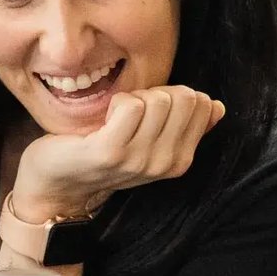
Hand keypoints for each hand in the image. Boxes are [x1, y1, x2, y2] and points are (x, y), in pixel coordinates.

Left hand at [10, 86, 226, 219]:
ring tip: (117, 118)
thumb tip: (217, 107)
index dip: (174, 95)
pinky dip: (117, 101)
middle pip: (183, 97)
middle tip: (131, 113)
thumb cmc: (104, 153)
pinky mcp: (110, 151)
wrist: (59, 183)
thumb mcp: (151, 142)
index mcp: (180, 161)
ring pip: (158, 99)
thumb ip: (186, 125)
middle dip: (157, 93)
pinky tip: (105, 120)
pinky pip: (130, 105)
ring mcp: (138, 160)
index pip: (201, 104)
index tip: (150, 112)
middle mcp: (164, 163)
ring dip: (135, 97)